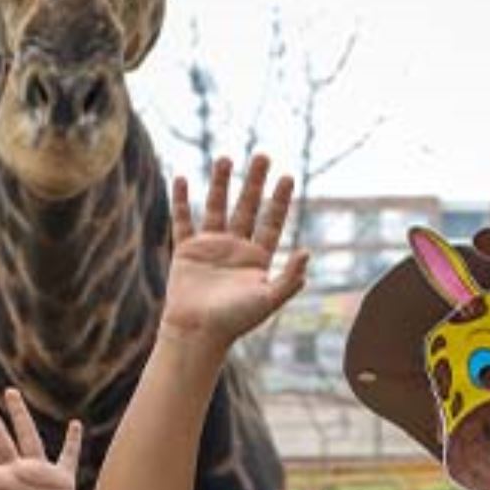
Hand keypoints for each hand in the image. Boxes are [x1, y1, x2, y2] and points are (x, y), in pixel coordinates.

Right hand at [162, 155, 307, 351]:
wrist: (197, 333)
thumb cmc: (234, 321)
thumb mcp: (268, 300)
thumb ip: (289, 278)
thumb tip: (308, 252)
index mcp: (257, 258)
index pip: (271, 221)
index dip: (280, 200)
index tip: (287, 176)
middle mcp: (235, 248)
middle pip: (247, 207)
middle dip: (254, 182)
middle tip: (262, 156)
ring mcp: (210, 247)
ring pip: (216, 206)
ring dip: (220, 183)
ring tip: (225, 158)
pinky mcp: (186, 251)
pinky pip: (182, 220)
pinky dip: (181, 200)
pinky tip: (181, 178)